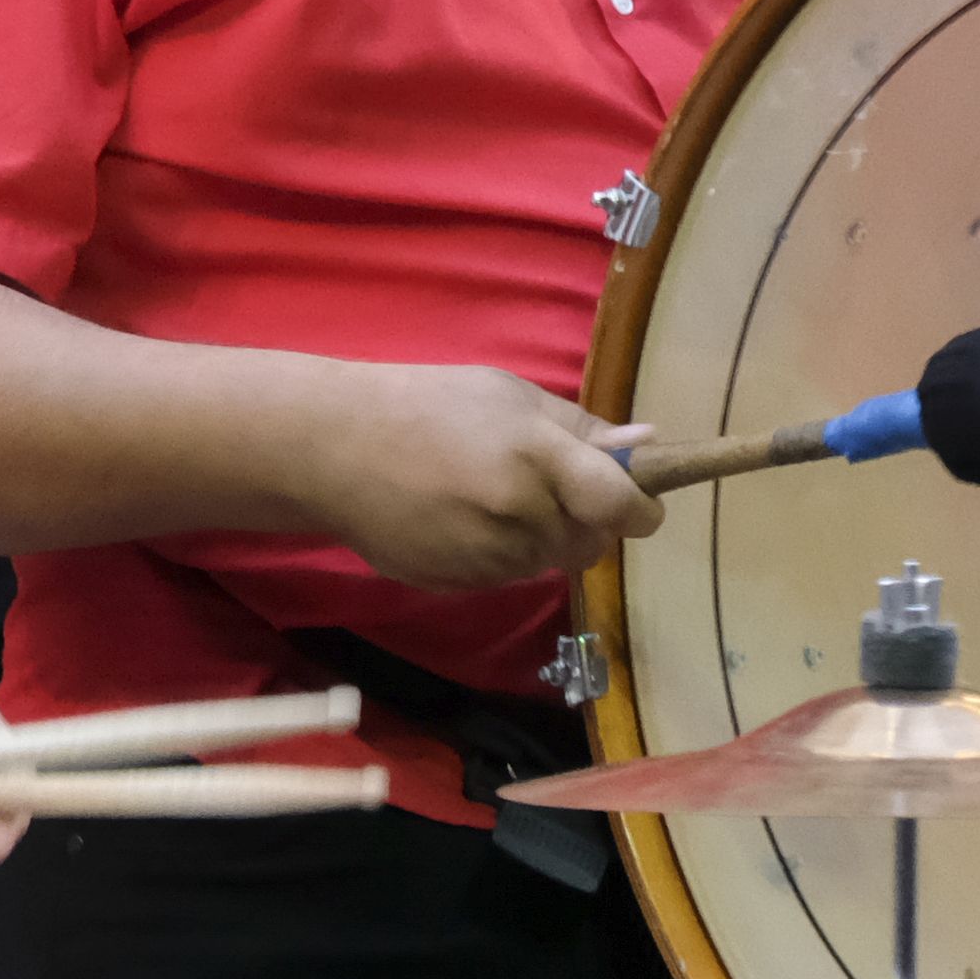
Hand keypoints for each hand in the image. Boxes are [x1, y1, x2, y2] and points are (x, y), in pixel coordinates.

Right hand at [288, 360, 660, 591]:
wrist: (332, 449)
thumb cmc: (427, 405)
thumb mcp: (507, 394)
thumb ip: (580, 427)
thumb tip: (647, 445)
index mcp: (537, 458)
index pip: (621, 505)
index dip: (641, 509)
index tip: (639, 502)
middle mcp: (518, 515)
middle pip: (590, 544)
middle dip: (583, 521)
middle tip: (544, 484)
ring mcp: (486, 557)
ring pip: (547, 562)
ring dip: (539, 537)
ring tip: (489, 495)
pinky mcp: (458, 584)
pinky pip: (505, 577)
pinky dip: (499, 554)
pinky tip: (461, 519)